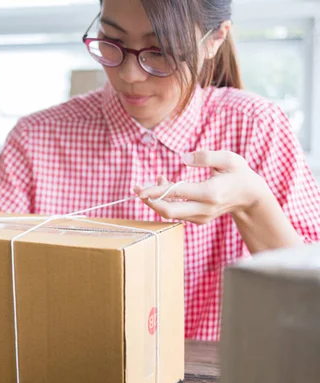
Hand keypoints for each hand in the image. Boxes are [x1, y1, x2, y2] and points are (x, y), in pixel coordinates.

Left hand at [133, 151, 270, 224]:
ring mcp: (201, 217)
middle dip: (149, 201)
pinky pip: (176, 213)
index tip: (139, 189)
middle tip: (136, 189)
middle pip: (168, 211)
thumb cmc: (239, 174)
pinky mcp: (198, 220)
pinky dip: (166, 201)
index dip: (155, 191)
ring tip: (157, 178)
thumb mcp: (229, 159)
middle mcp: (204, 208)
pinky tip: (166, 185)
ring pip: (170, 213)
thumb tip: (182, 158)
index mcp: (210, 193)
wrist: (251, 197)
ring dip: (157, 198)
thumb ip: (206, 157)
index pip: (176, 193)